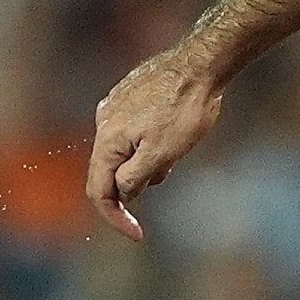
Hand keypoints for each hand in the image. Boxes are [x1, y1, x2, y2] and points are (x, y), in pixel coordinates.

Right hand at [86, 51, 222, 240]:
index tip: (137, 235)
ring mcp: (116, 106)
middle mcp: (104, 121)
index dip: (115, 218)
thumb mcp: (163, 153)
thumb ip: (136, 178)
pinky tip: (173, 135)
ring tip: (177, 148)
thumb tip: (123, 193)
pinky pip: (133, 132)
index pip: (99, 191)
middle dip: (135, 185)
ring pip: (124, 151)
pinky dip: (148, 144)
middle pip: (109, 171)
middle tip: (167, 173)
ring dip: (145, 163)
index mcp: (107, 140)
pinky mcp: (130, 96)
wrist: (200, 63)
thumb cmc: (185, 108)